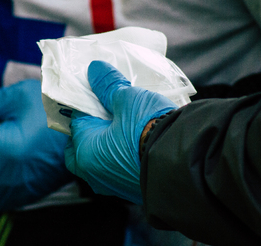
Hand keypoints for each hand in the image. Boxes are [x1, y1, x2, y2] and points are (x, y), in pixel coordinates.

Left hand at [65, 61, 176, 203]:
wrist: (184, 161)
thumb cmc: (148, 129)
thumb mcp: (128, 100)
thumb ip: (108, 85)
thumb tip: (95, 70)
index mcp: (85, 153)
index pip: (76, 122)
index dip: (86, 105)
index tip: (98, 93)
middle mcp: (96, 175)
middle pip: (84, 147)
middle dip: (91, 130)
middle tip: (106, 112)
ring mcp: (117, 186)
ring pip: (104, 159)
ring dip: (110, 143)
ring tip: (126, 123)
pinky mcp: (136, 189)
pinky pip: (123, 167)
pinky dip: (125, 154)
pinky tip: (139, 140)